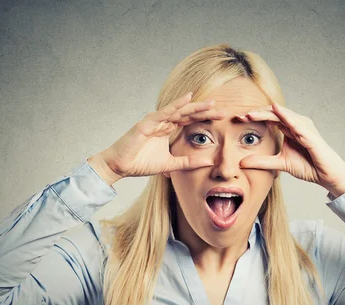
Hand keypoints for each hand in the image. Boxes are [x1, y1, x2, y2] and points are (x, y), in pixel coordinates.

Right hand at [93, 92, 226, 182]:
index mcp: (168, 129)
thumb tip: (209, 161)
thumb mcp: (171, 164)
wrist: (120, 166)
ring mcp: (155, 121)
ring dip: (195, 106)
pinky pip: (164, 112)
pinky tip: (187, 98)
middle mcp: (163, 122)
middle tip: (223, 109)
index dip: (205, 117)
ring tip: (211, 103)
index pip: (190, 120)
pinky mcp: (147, 123)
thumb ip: (189, 162)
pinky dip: (175, 105)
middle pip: (188, 113)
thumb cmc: (141, 163)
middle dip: (205, 111)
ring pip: (179, 110)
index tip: (222, 117)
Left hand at [237, 102, 344, 196]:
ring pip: (283, 115)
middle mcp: (297, 124)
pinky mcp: (310, 135)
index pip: (269, 118)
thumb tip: (242, 162)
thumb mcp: (280, 164)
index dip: (254, 117)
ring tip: (251, 113)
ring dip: (266, 113)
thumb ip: (262, 162)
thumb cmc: (308, 166)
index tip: (238, 119)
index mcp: (289, 128)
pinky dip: (286, 116)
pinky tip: (276, 111)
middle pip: (274, 114)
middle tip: (240, 115)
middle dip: (256, 113)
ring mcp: (304, 127)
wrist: (326, 175)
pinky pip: (296, 123)